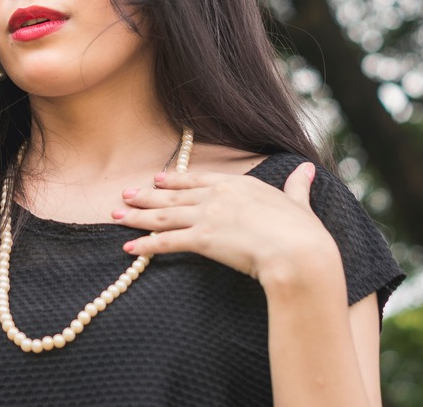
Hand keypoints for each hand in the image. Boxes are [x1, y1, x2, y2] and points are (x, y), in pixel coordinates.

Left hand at [111, 163, 341, 286]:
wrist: (298, 252)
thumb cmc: (303, 232)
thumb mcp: (298, 203)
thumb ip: (297, 187)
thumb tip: (307, 169)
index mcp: (238, 185)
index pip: (197, 180)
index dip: (174, 181)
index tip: (156, 179)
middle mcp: (217, 197)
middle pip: (173, 197)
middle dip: (146, 196)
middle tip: (124, 195)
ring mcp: (207, 217)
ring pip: (163, 216)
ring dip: (136, 216)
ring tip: (115, 216)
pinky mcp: (202, 239)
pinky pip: (166, 242)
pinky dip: (145, 244)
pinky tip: (128, 247)